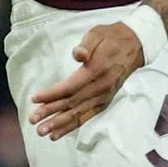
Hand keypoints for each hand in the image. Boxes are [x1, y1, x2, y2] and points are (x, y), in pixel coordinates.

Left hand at [28, 22, 144, 139]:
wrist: (134, 46)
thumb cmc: (110, 37)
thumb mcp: (97, 33)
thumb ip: (86, 45)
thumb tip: (78, 55)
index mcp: (97, 70)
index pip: (70, 87)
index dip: (52, 94)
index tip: (35, 99)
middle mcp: (101, 88)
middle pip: (72, 104)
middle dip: (51, 113)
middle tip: (33, 120)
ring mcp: (104, 97)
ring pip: (79, 114)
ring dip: (59, 124)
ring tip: (43, 132)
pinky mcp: (105, 101)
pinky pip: (87, 116)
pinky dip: (72, 126)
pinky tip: (59, 132)